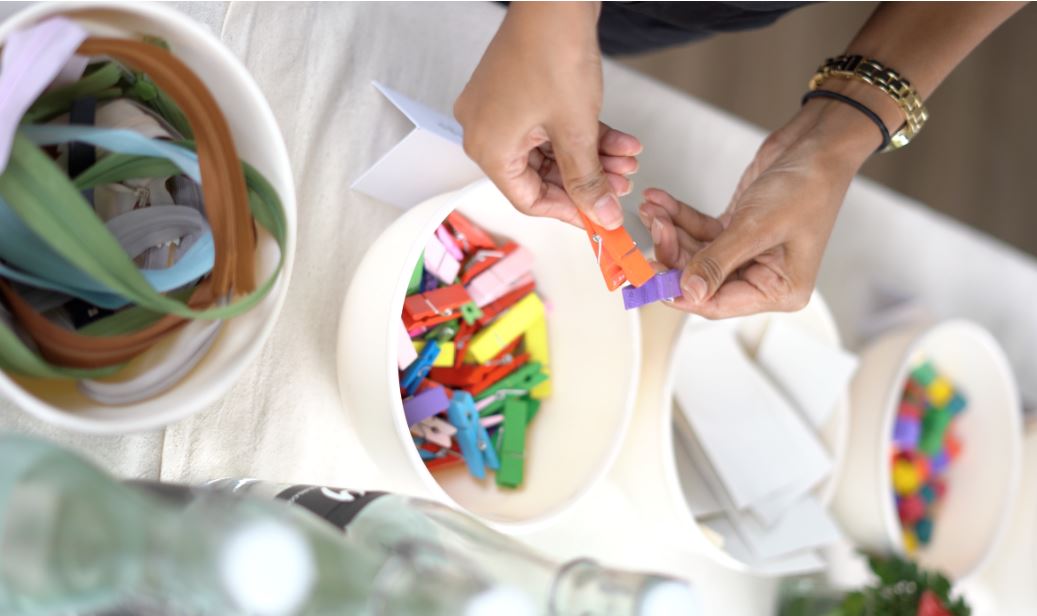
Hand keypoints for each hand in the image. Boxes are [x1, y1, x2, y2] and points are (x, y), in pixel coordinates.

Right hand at [454, 2, 638, 229]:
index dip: (569, 211)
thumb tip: (601, 215)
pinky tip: (619, 139)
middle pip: (541, 175)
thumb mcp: (576, 131)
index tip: (599, 215)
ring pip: (551, 149)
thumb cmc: (552, 52)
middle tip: (621, 185)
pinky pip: (551, 125)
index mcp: (488, 147)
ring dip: (592, 157)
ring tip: (627, 160)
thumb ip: (588, 180)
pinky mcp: (518, 90)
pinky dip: (583, 134)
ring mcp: (501, 109)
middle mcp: (486, 130)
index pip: (528, 199)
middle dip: (587, 180)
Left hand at [640, 98, 878, 317]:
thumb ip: (718, 261)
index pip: (718, 304)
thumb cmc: (807, 185)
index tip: (649, 277)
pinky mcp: (737, 230)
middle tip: (652, 228)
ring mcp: (749, 254)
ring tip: (652, 209)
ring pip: (696, 253)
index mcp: (779, 290)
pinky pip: (699, 231)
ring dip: (670, 231)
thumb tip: (688, 292)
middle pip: (701, 279)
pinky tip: (660, 202)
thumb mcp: (758, 227)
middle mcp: (764, 277)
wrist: (820, 142)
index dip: (680, 292)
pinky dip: (679, 216)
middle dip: (673, 254)